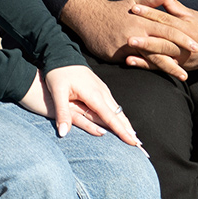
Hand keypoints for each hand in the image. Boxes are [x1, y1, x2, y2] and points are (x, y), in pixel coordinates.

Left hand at [17, 67, 142, 146]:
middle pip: (119, 115)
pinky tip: (122, 122)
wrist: (60, 52)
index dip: (122, 132)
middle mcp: (102, 92)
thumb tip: (62, 133)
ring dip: (126, 123)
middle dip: (129, 130)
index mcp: (94, 94)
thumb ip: (61, 113)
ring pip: (118, 110)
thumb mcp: (57, 92)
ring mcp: (102, 89)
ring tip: (134, 137)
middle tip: (140, 146)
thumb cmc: (57, 72)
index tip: (133, 143)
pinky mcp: (100, 88)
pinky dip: (120, 116)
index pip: (111, 118)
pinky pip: (113, 105)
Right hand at [59, 0, 197, 79]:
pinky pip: (134, 62)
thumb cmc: (114, 10)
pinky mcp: (116, 54)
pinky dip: (146, 68)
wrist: (89, 16)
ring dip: (167, 67)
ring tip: (182, 76)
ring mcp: (126, 45)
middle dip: (178, 58)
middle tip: (193, 68)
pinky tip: (157, 76)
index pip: (168, 30)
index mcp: (143, 20)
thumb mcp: (133, 2)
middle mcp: (136, 33)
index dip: (183, 38)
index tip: (197, 46)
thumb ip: (151, 0)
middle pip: (162, 47)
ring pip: (150, 58)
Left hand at [127, 0, 197, 71]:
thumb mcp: (187, 13)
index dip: (149, 13)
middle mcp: (186, 45)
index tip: (133, 8)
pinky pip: (161, 67)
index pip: (165, 20)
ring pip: (162, 59)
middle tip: (128, 39)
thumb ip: (171, 3)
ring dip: (144, 58)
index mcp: (187, 28)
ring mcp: (183, 59)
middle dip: (146, 42)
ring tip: (127, 56)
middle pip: (164, 43)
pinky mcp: (180, 67)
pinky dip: (146, 66)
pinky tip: (131, 63)